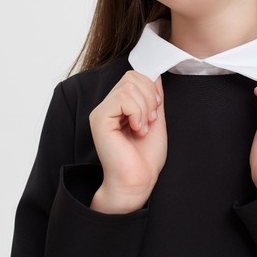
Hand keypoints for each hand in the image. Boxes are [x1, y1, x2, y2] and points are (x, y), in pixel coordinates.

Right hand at [89, 72, 166, 212]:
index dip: (151, 89)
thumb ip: (154, 97)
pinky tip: (137, 129)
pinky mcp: (99, 119)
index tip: (156, 112)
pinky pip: (123, 98)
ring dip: (145, 108)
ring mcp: (101, 112)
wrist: (138, 181)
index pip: (134, 77)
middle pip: (132, 77)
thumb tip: (155, 75)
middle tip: (151, 120)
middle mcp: (107, 107)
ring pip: (128, 87)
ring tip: (143, 128)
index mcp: (119, 106)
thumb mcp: (156, 120)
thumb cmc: (145, 158)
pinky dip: (137, 112)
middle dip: (150, 96)